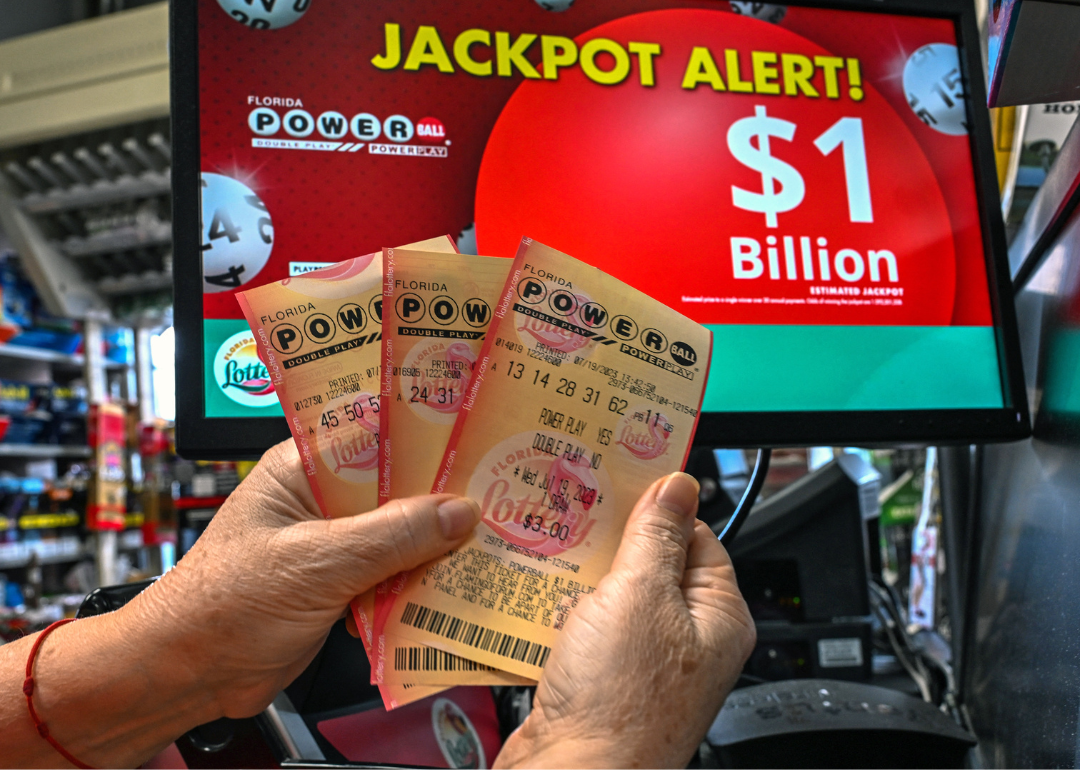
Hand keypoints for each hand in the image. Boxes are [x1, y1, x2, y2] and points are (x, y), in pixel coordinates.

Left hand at [125, 439, 480, 719]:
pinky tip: (451, 589)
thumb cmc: (220, 607)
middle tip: (498, 498)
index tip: (477, 438)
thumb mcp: (315, 564)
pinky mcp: (340, 584)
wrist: (183, 676)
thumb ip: (390, 536)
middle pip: (397, 486)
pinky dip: (418, 584)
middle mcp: (321, 499)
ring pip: (400, 533)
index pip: (376, 432)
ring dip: (435, 546)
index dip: (427, 434)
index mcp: (302, 468)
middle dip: (442, 498)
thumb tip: (457, 512)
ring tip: (487, 545)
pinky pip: (393, 574)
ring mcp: (332, 543)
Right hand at [495, 473, 755, 768]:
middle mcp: (686, 641)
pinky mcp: (603, 680)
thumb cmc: (620, 703)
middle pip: (651, 565)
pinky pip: (585, 630)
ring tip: (555, 559)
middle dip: (613, 544)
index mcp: (717, 616)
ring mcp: (643, 663)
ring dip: (582, 579)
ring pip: (612, 597)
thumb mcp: (640, 593)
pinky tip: (539, 603)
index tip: (623, 485)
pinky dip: (563, 613)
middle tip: (580, 517)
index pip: (697, 537)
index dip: (659, 510)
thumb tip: (678, 485)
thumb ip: (657, 534)